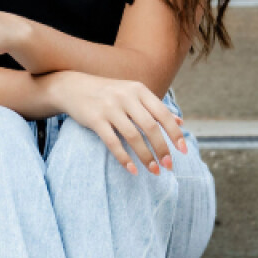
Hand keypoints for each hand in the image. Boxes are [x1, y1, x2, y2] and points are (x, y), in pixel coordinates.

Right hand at [49, 71, 187, 175]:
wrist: (74, 86)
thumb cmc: (109, 92)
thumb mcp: (133, 93)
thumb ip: (155, 107)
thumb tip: (180, 121)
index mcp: (138, 90)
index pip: (162, 113)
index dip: (174, 133)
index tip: (183, 151)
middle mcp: (126, 96)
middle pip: (150, 127)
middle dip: (162, 149)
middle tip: (169, 166)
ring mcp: (110, 107)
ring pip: (133, 136)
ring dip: (146, 156)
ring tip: (154, 171)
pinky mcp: (95, 119)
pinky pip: (113, 142)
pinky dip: (124, 158)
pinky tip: (133, 170)